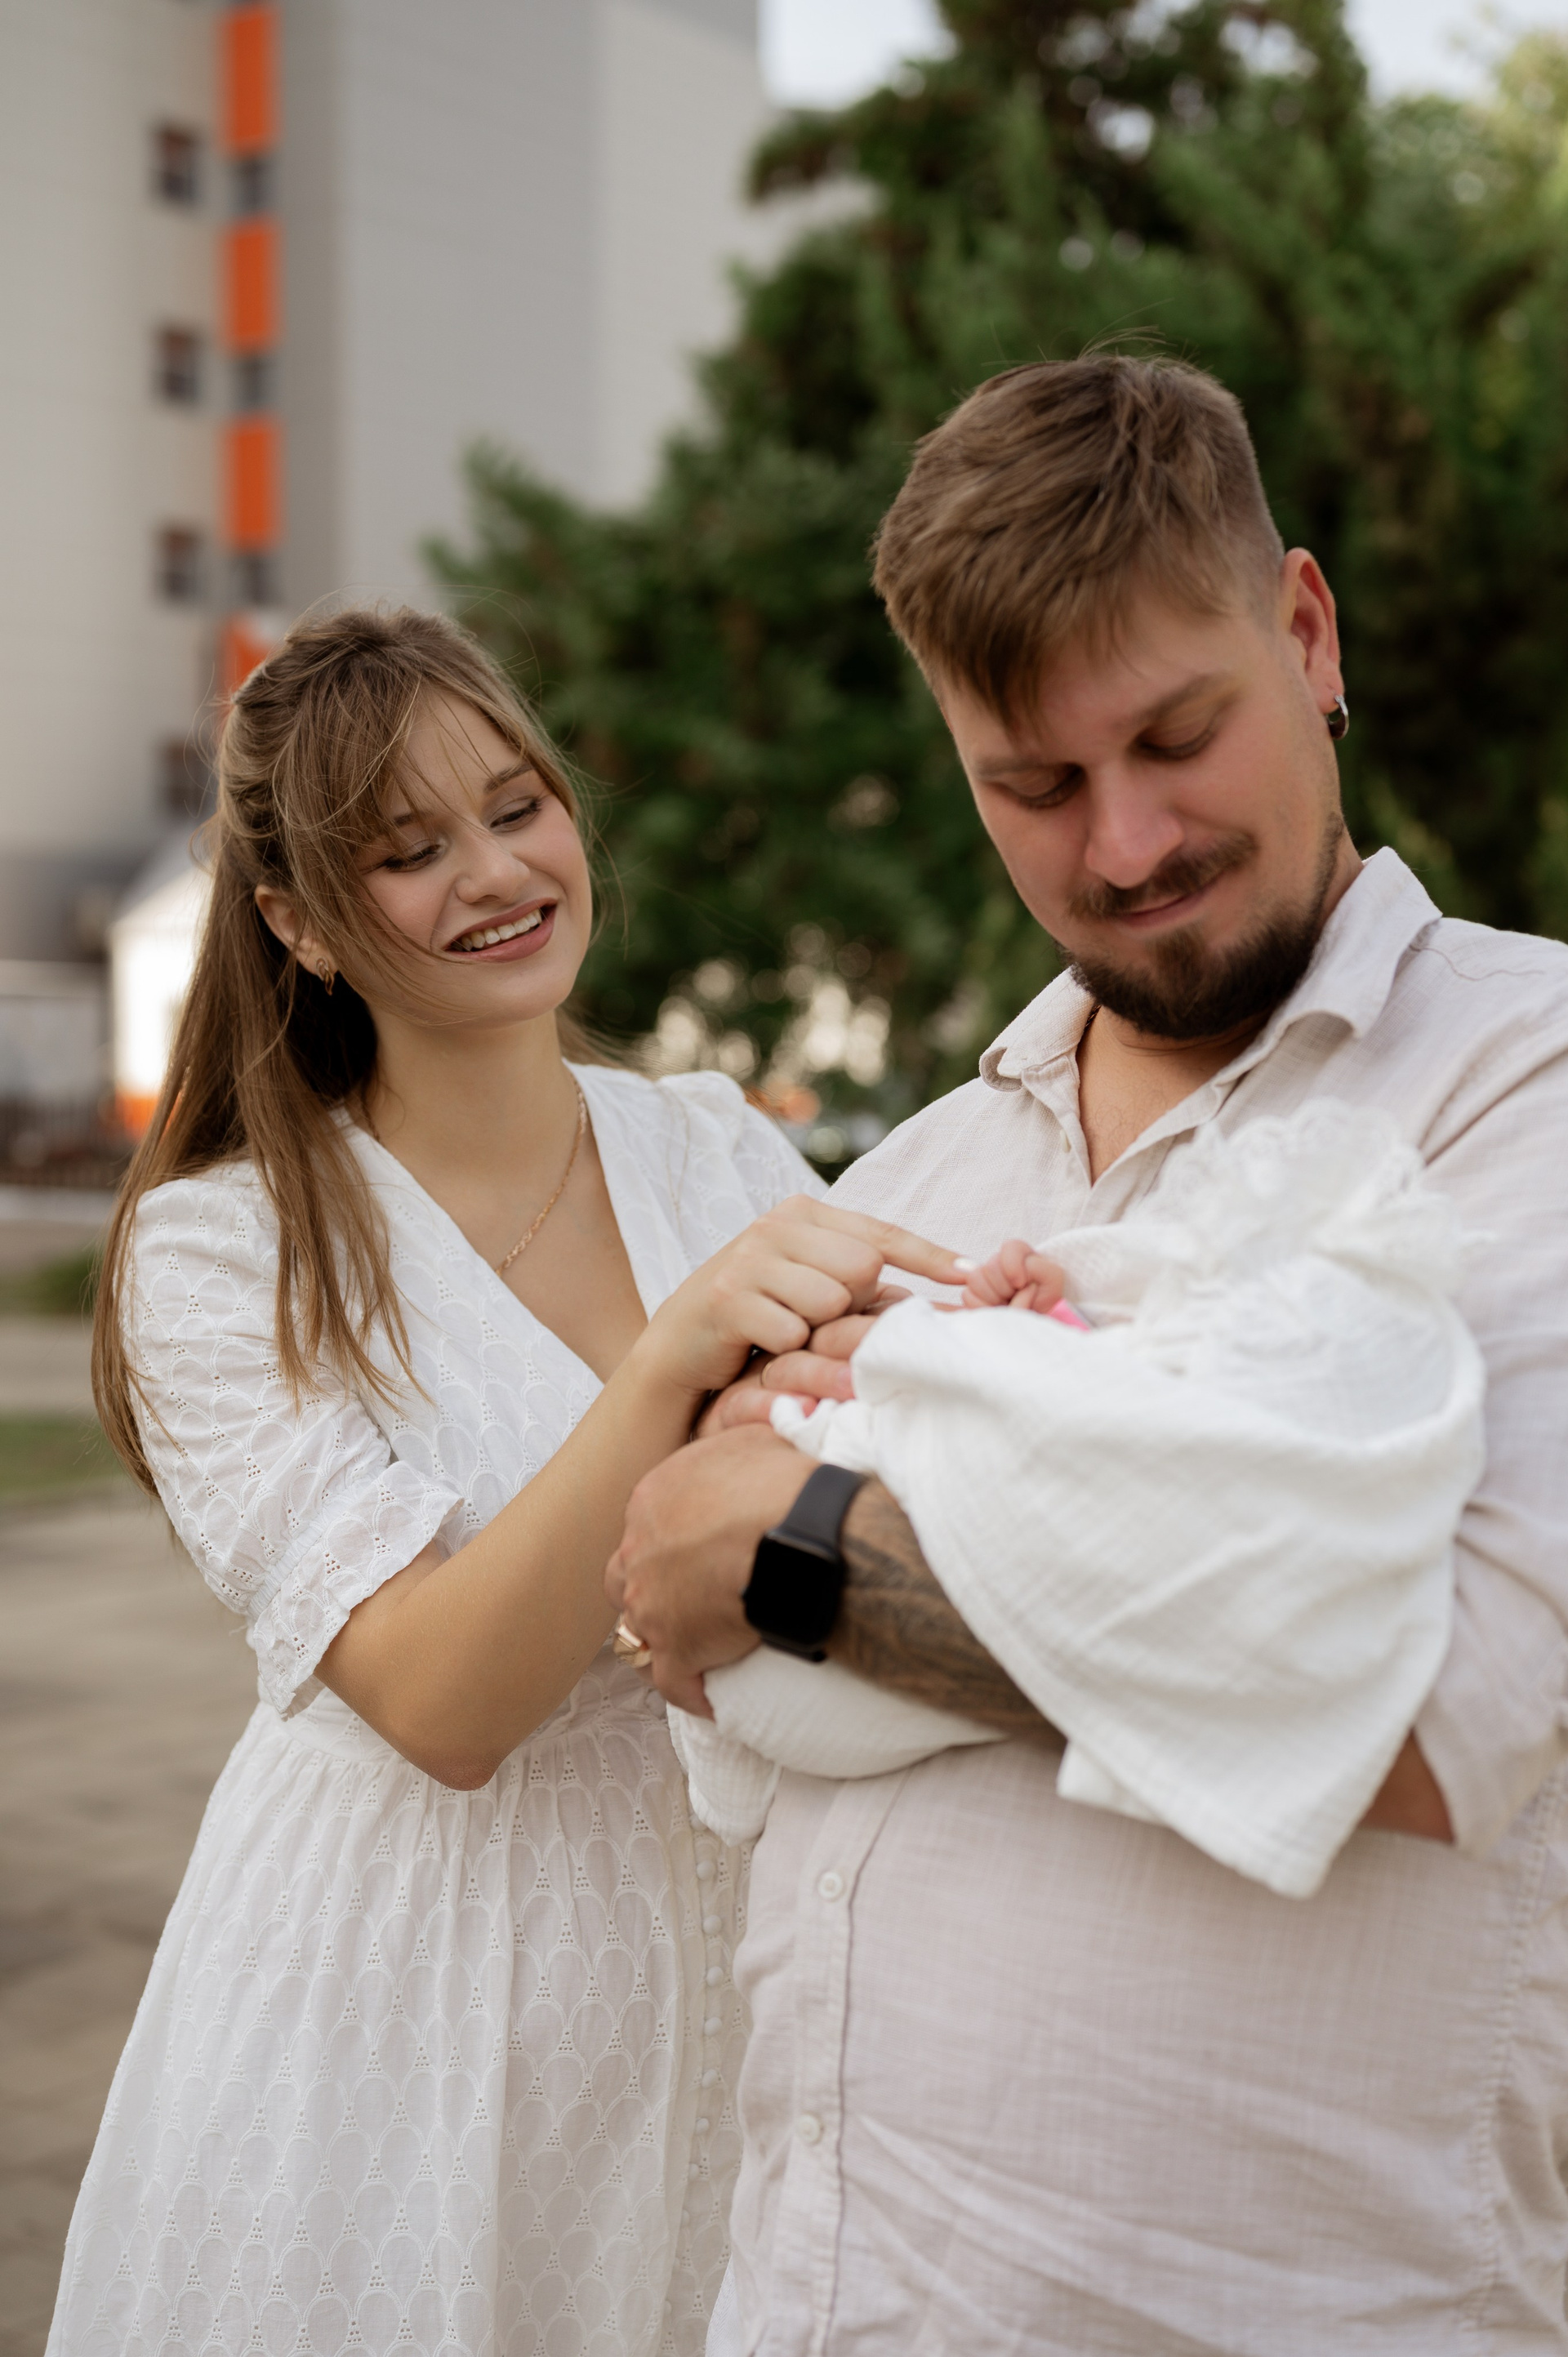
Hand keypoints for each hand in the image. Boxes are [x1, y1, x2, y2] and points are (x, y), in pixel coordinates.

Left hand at [605, 1427, 814, 1714]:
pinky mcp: (677, 1651)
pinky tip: (711, 1698)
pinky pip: (673, 1683)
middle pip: (626, 1576)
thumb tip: (754, 1436)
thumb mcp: (754, 1436)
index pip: (645, 1523)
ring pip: (636, 1633)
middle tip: (685, 1596)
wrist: (799, 1531)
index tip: (694, 1549)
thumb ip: (736, 1443)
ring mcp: (652, 1606)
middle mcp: (639, 1552)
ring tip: (692, 1648)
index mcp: (652, 1498)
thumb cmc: (782, 1481)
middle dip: (649, 1587)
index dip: (668, 1539)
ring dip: (659, 1640)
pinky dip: (691, 1691)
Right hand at [631, 1200, 954, 1406]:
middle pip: (864, 1268)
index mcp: (803, 1214)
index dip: (930, 1256)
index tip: (973, 1273)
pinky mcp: (729, 1297)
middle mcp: (778, 1225)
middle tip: (818, 1322)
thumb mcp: (808, 1284)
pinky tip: (763, 1347)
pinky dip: (788, 1351)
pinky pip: (794, 1333)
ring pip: (832, 1300)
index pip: (882, 1233)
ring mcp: (751, 1258)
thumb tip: (937, 1290)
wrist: (680, 1346)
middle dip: (854, 1305)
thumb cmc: (759, 1318)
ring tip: (790, 1333)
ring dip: (819, 1330)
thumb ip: (856, 1276)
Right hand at [959, 1239, 1067, 1315]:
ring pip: (975, 1279)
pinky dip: (983, 1306)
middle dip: (1005, 1288)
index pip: (1010, 1248)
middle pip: (990, 1266)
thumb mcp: (1052, 1278)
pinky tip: (996, 1310)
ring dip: (994, 1298)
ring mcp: (983, 1278)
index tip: (1022, 1284)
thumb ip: (1035, 1268)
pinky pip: (968, 1295)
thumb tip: (1012, 1276)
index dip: (1013, 1268)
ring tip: (1007, 1305)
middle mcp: (999, 1262)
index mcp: (1018, 1253)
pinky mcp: (973, 1294)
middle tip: (1015, 1297)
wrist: (1037, 1322)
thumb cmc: (1045, 1298)